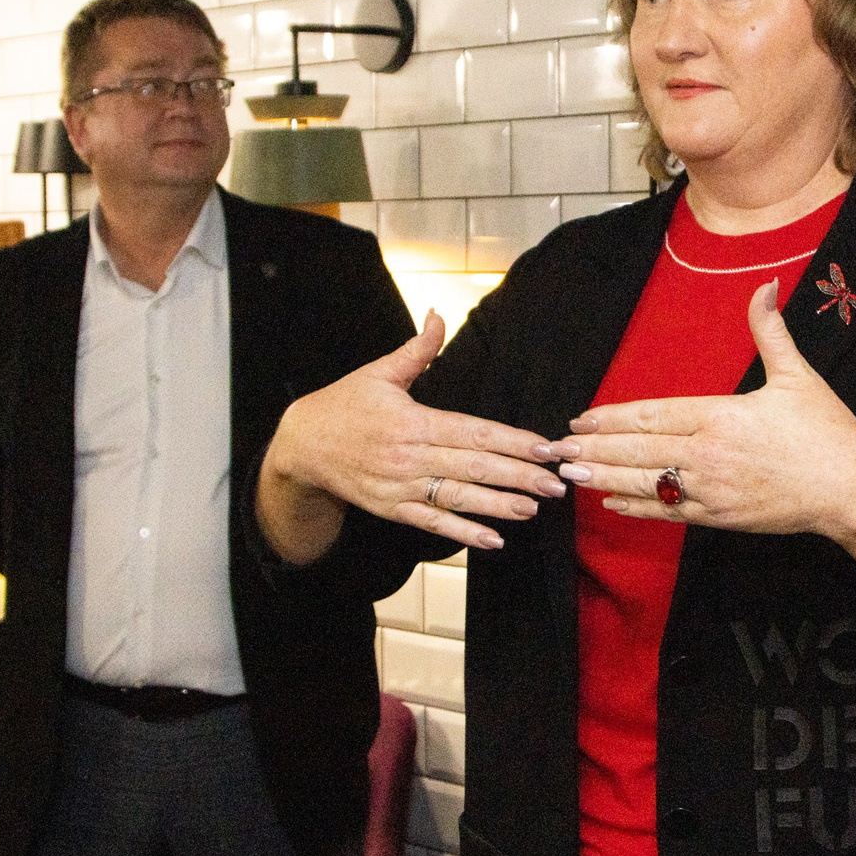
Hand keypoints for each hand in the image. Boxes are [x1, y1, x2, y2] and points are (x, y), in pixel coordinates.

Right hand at [265, 310, 569, 551]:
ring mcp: (399, 486)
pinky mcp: (391, 509)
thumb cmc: (343, 406)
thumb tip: (438, 315)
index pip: (473, 432)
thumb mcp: (378, 373)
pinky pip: (431, 523)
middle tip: (556, 482)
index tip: (544, 446)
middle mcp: (409, 456)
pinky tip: (492, 540)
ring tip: (533, 507)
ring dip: (498, 505)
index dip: (512, 441)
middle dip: (518, 475)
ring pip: (457, 497)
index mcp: (412, 421)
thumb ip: (416, 351)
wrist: (299, 446)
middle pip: (473, 467)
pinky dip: (462, 533)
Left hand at [557, 280, 855, 537]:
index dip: (612, 418)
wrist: (851, 489)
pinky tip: (610, 503)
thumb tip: (766, 286)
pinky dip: (637, 508)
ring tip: (570, 474)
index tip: (582, 417)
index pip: (653, 415)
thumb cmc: (827, 433)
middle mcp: (708, 454)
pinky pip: (668, 513)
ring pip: (646, 483)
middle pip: (639, 449)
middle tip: (556, 448)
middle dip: (594, 448)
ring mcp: (711, 489)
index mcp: (721, 416)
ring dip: (604, 478)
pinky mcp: (720, 517)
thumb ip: (770, 331)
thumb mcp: (798, 376)